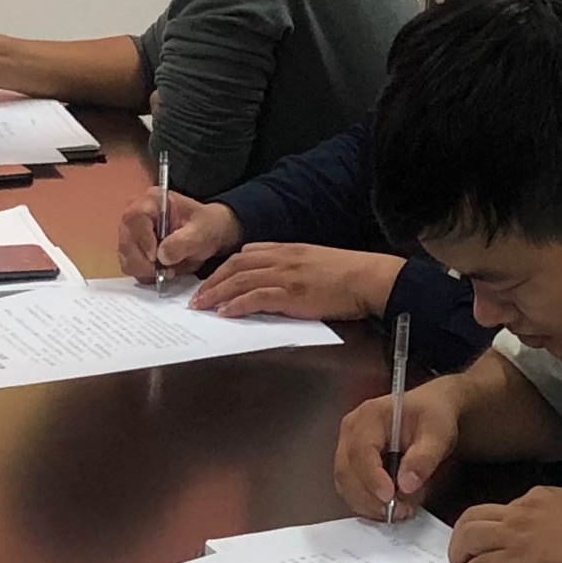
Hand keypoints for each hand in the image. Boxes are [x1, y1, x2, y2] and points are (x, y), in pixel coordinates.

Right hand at [117, 191, 238, 278]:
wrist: (209, 234)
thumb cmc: (206, 227)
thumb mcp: (201, 232)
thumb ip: (183, 243)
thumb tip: (161, 257)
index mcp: (153, 200)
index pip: (136, 216)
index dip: (142, 238)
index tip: (155, 256)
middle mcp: (137, 212)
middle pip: (126, 238)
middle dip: (142, 261)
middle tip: (164, 272)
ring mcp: (132, 230)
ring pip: (124, 254)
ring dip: (143, 269)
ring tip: (165, 272)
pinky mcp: (133, 247)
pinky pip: (128, 264)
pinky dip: (142, 273)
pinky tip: (159, 272)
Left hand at [190, 244, 404, 319]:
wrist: (366, 277)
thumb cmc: (343, 273)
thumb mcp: (310, 260)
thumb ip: (286, 264)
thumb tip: (266, 277)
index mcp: (284, 249)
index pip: (243, 253)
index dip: (222, 268)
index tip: (208, 281)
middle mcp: (280, 258)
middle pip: (234, 265)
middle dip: (211, 282)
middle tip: (195, 297)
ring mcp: (285, 275)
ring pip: (240, 280)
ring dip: (216, 294)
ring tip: (201, 307)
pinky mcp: (292, 294)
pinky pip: (257, 297)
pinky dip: (237, 304)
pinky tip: (225, 313)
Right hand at [335, 381, 459, 520]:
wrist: (430, 412)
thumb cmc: (432, 417)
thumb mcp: (438, 434)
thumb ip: (423, 458)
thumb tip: (406, 486)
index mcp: (369, 416)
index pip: (360, 450)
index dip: (372, 478)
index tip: (390, 498)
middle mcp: (351, 430)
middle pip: (346, 471)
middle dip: (370, 498)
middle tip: (401, 512)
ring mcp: (348, 446)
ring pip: (345, 484)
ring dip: (368, 505)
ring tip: (400, 511)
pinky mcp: (352, 462)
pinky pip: (350, 488)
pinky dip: (367, 503)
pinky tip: (390, 507)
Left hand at [449, 487, 561, 562]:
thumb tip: (560, 531)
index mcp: (538, 498)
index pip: (505, 508)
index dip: (496, 525)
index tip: (494, 538)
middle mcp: (520, 512)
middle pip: (474, 516)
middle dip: (462, 534)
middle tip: (461, 550)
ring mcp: (514, 536)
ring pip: (469, 536)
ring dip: (458, 551)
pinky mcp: (513, 562)